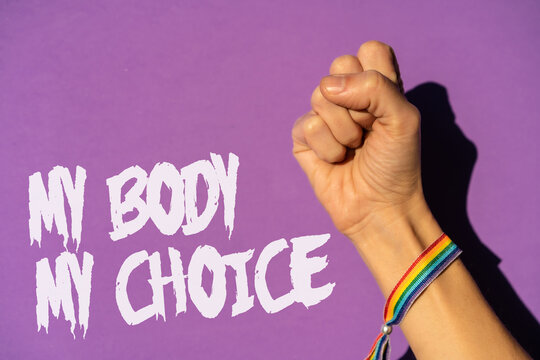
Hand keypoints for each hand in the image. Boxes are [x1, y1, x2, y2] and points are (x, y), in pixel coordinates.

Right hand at [292, 41, 427, 244]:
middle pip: (339, 66)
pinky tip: (336, 161)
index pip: (370, 50)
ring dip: (344, 131)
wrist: (379, 208)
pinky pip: (306, 125)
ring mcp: (324, 115)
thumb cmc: (397, 165)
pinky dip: (326, 149)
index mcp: (378, 85)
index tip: (386, 108)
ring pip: (320, 96)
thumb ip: (376, 88)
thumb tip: (328, 87)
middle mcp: (349, 96)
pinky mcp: (304, 138)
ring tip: (354, 149)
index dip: (376, 75)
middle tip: (369, 130)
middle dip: (358, 104)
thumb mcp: (404, 120)